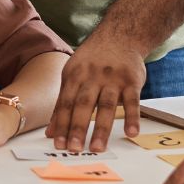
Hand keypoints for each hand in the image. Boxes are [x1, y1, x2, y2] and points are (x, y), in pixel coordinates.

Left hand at [47, 32, 144, 152]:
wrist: (120, 35)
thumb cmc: (92, 60)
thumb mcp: (72, 74)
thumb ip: (62, 103)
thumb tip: (50, 132)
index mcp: (74, 75)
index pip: (65, 103)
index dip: (61, 124)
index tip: (57, 144)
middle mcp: (92, 76)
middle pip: (83, 104)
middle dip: (77, 127)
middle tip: (73, 149)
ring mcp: (112, 78)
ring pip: (106, 105)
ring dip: (101, 128)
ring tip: (97, 148)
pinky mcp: (132, 81)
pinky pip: (133, 101)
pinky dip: (132, 117)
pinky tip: (131, 133)